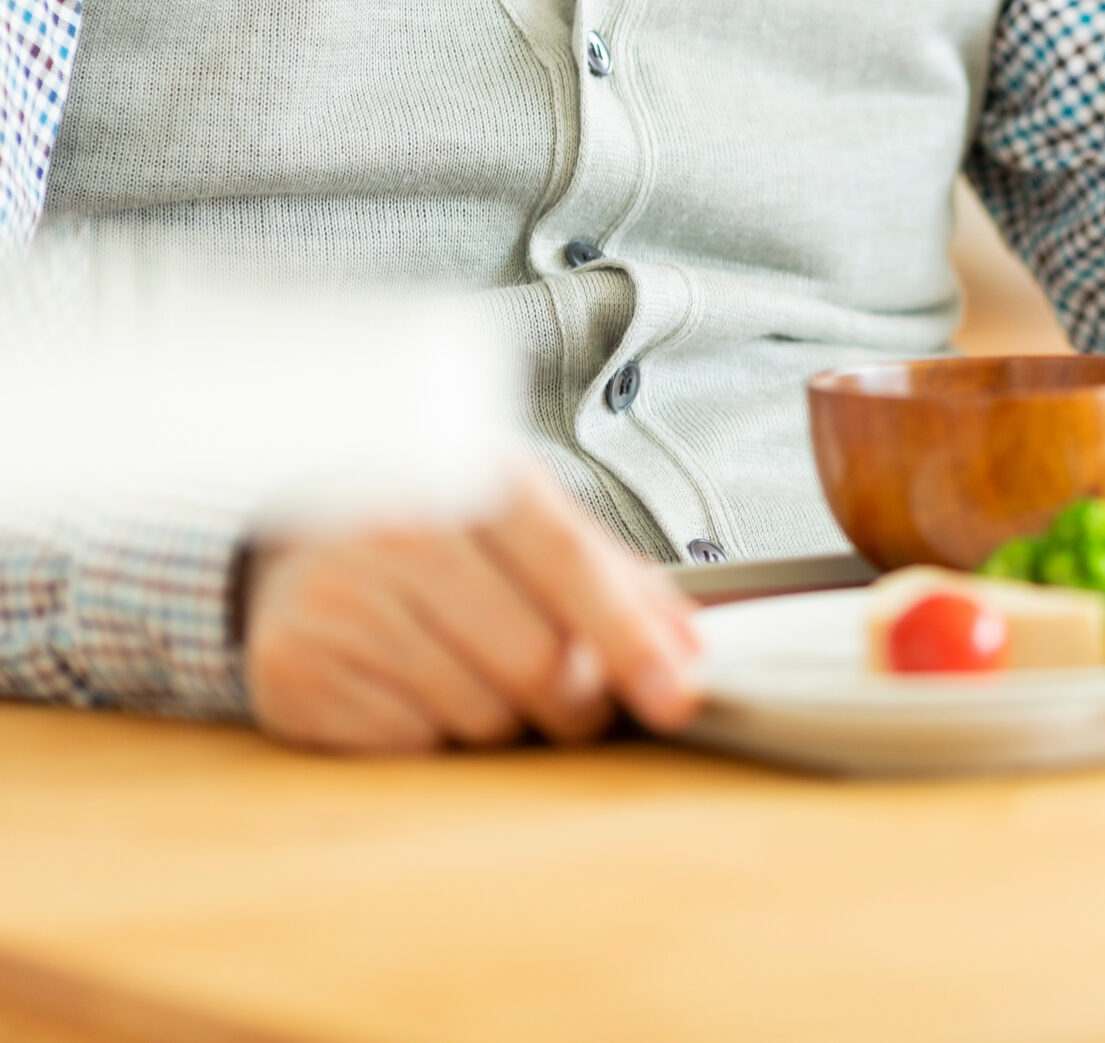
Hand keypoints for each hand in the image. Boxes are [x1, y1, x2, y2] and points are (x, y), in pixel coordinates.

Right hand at [244, 459, 701, 753]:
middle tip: (572, 697)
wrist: (296, 537)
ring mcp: (341, 600)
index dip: (629, 637)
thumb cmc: (434, 534)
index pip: (570, 564)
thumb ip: (616, 581)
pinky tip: (415, 686)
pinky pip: (412, 744)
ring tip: (477, 672)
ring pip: (479, 713)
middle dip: (577, 701)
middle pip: (535, 660)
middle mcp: (399, 531)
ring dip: (505, 719)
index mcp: (473, 480)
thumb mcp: (528, 524)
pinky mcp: (296, 669)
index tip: (675, 695)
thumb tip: (689, 652)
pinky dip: (435, 734)